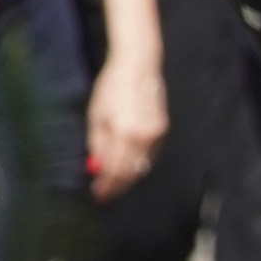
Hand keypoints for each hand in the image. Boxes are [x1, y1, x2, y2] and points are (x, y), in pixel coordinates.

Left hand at [84, 49, 164, 199]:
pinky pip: (149, 153)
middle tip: (105, 192)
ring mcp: (157, 132)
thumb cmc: (113, 86)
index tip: (98, 194)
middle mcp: (145, 135)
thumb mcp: (97, 116)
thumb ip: (99, 144)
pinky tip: (127, 163)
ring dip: (128, 175)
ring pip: (143, 164)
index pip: (116, 169)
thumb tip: (98, 166)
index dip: (107, 185)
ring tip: (113, 181)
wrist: (138, 66)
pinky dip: (138, 162)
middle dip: (117, 184)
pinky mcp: (163, 128)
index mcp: (125, 132)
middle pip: (132, 171)